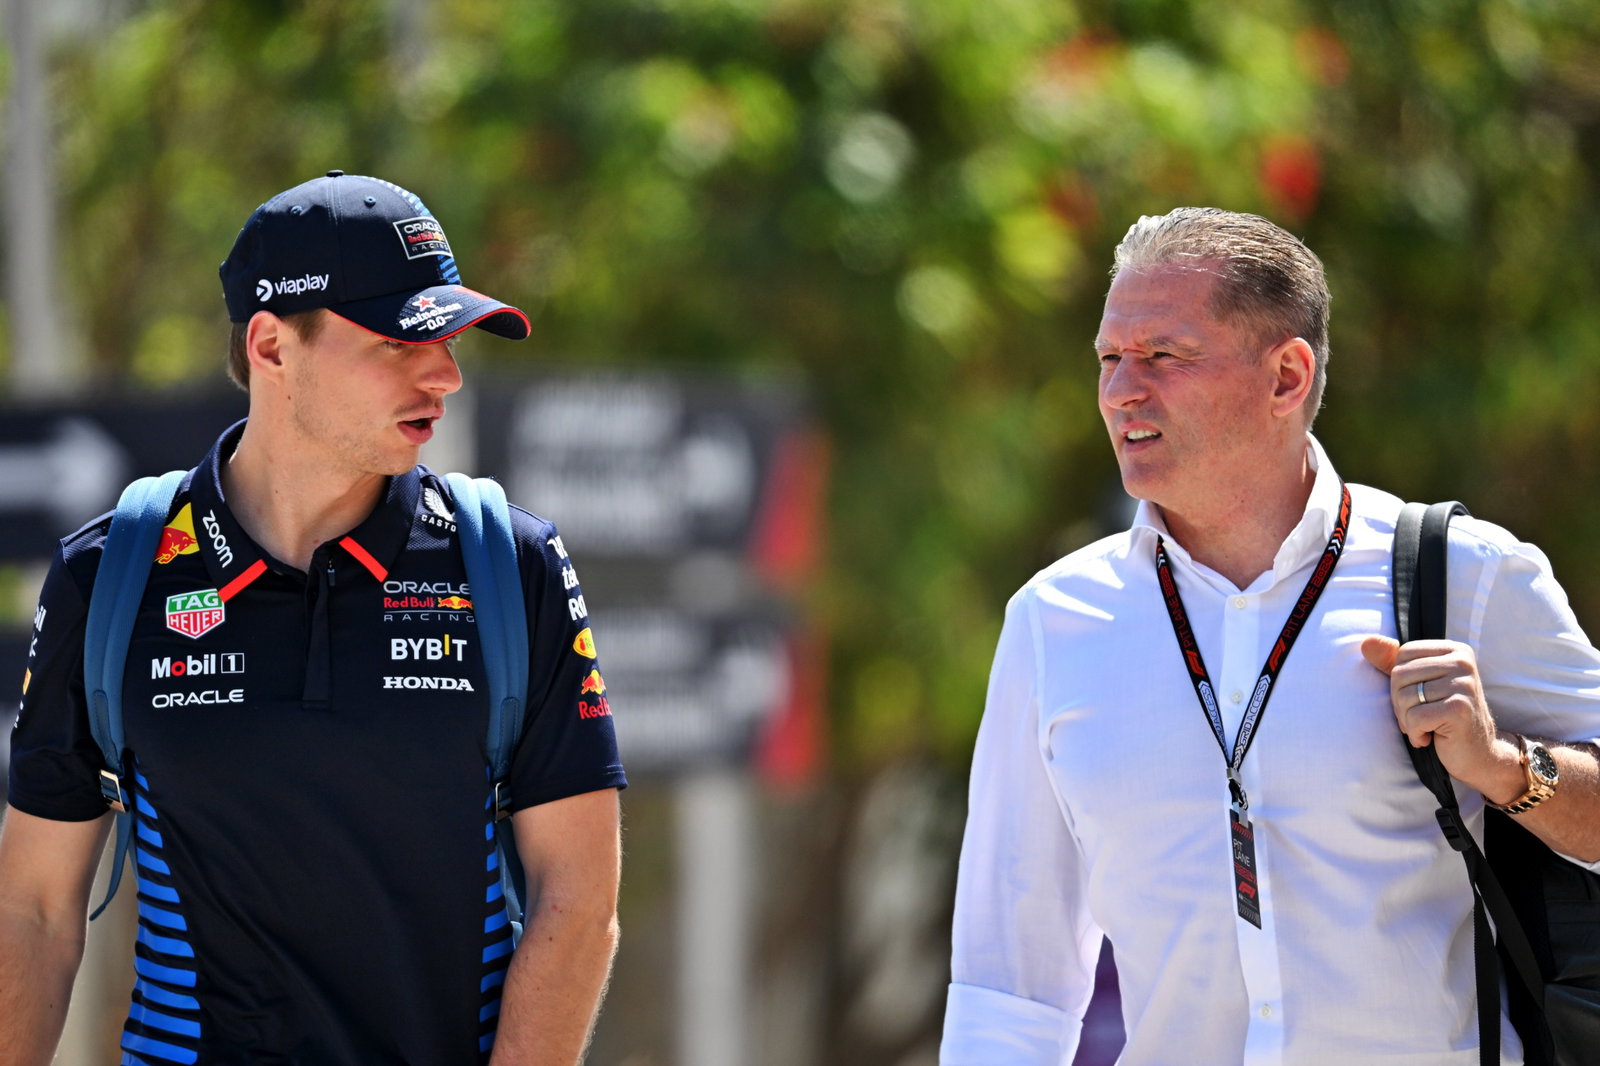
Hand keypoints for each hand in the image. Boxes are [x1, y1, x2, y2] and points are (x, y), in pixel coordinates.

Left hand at [1360, 635, 1520, 799]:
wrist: (1478, 754)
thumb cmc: (1443, 717)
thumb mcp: (1418, 685)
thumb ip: (1392, 662)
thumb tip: (1366, 641)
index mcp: (1454, 650)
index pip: (1402, 655)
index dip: (1399, 682)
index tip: (1417, 700)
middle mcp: (1463, 662)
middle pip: (1400, 675)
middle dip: (1400, 703)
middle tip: (1420, 719)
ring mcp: (1464, 684)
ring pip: (1405, 697)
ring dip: (1409, 721)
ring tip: (1427, 727)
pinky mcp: (1460, 709)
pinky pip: (1415, 718)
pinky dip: (1415, 733)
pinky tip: (1430, 738)